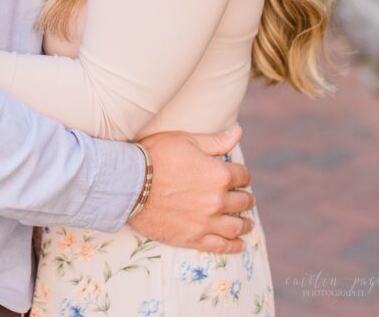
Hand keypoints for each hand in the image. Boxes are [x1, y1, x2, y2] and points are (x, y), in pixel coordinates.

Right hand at [129, 124, 253, 252]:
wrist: (130, 183)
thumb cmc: (157, 155)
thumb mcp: (187, 140)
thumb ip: (216, 141)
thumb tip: (238, 132)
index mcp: (218, 174)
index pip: (242, 176)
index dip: (242, 175)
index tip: (239, 176)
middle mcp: (217, 200)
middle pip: (241, 201)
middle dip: (245, 198)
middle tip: (245, 199)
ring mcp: (206, 222)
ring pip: (235, 226)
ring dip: (245, 224)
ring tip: (248, 223)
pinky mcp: (193, 238)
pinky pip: (221, 246)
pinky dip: (234, 246)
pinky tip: (240, 244)